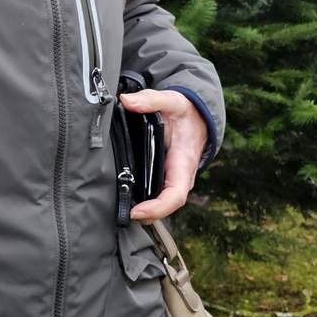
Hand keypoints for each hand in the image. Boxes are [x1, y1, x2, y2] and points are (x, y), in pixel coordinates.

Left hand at [118, 88, 207, 222]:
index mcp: (183, 162)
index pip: (175, 194)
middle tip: (122, 215)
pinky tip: (124, 201)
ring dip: (145, 212)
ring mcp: (173, 180)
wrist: (197, 116)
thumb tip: (127, 102)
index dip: (158, 207)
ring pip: (162, 204)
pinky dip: (144, 202)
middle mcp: (181, 177)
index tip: (137, 211)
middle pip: (167, 206)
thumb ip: (150, 100)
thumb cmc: (184, 112)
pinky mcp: (165, 178)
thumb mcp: (171, 101)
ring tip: (119, 212)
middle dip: (148, 215)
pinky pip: (157, 195)